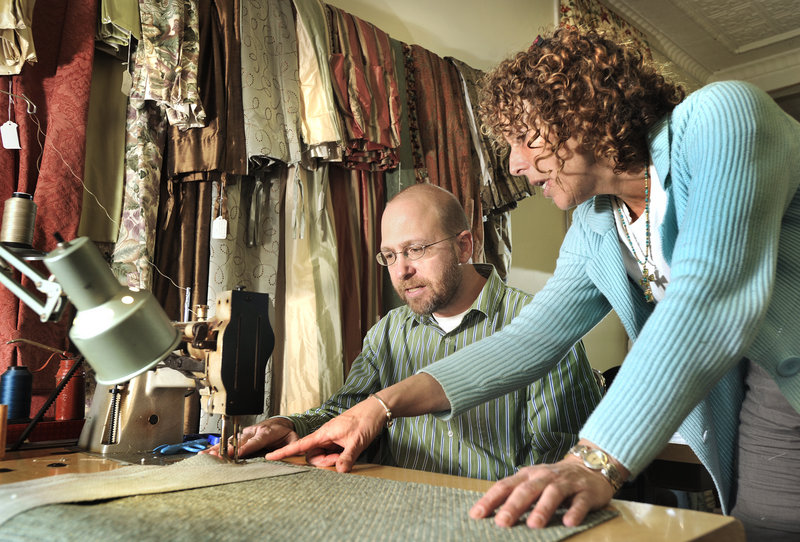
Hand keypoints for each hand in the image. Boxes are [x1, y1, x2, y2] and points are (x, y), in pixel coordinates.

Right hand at [200, 417, 298, 458]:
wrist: (281, 423)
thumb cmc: (285, 433)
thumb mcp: (293, 438)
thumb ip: (291, 447)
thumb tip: (288, 455)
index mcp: (267, 433)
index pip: (256, 441)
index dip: (247, 447)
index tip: (238, 453)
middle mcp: (254, 432)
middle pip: (239, 442)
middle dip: (228, 450)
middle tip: (216, 457)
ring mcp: (246, 434)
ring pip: (231, 442)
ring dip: (219, 449)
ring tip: (206, 456)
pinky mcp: (241, 436)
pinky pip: (228, 442)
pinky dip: (217, 448)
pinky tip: (207, 453)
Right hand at [264, 397, 385, 471]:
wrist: (376, 410)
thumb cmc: (365, 420)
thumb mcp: (357, 442)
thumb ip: (347, 458)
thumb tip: (339, 471)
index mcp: (323, 433)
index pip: (299, 445)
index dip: (284, 452)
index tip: (269, 456)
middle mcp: (325, 435)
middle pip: (313, 455)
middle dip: (324, 462)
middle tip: (341, 458)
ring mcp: (332, 438)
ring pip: (323, 455)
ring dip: (332, 459)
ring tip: (346, 453)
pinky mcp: (339, 440)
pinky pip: (332, 453)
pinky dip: (338, 457)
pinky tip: (347, 453)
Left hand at [469, 446, 624, 527]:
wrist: (591, 467)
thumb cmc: (554, 480)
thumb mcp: (533, 483)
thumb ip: (515, 496)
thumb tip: (490, 514)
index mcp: (527, 476)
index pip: (505, 486)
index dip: (490, 499)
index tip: (476, 514)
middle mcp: (544, 477)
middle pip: (526, 490)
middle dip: (513, 506)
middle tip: (502, 522)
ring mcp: (566, 483)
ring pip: (552, 494)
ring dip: (542, 509)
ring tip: (533, 525)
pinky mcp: (586, 492)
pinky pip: (580, 502)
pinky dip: (575, 511)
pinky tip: (569, 522)